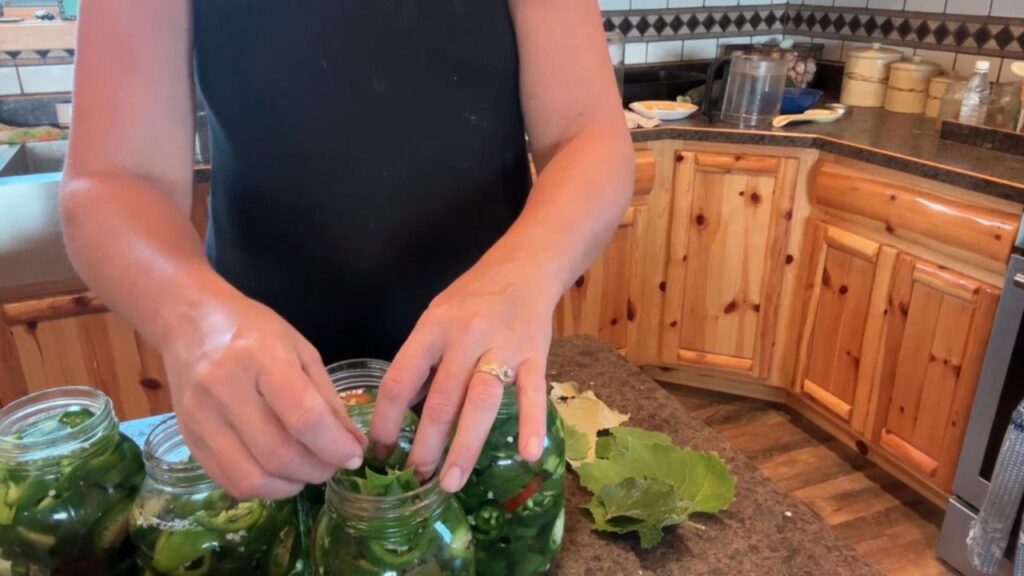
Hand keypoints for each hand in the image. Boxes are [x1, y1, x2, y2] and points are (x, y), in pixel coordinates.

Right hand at [161, 292, 366, 499]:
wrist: (189, 320)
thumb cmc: (253, 330)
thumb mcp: (301, 351)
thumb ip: (327, 400)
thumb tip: (353, 445)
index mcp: (262, 358)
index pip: (304, 418)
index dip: (335, 446)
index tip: (354, 456)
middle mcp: (225, 389)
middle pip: (278, 454)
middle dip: (317, 470)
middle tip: (333, 465)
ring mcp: (201, 418)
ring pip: (251, 478)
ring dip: (290, 485)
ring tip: (307, 471)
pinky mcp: (188, 438)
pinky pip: (229, 481)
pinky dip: (262, 488)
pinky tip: (279, 474)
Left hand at [369, 261, 557, 492]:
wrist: (526, 267)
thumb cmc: (474, 296)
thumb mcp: (436, 317)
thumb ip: (423, 361)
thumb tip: (400, 411)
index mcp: (433, 327)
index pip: (399, 379)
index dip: (385, 420)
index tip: (378, 452)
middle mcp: (465, 337)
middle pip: (440, 399)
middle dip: (424, 445)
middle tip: (414, 479)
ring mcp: (502, 347)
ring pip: (479, 402)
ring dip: (464, 446)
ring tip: (451, 481)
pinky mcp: (535, 355)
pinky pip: (531, 394)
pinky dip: (531, 424)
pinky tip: (527, 454)